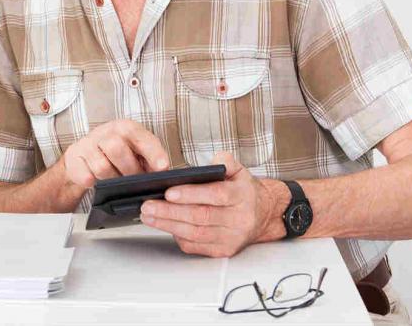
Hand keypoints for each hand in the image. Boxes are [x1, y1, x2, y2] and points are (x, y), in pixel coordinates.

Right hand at [61, 119, 169, 188]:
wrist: (84, 159)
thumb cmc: (116, 156)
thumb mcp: (135, 152)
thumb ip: (150, 160)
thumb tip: (163, 173)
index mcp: (124, 128)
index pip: (139, 135)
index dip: (152, 151)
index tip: (162, 167)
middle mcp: (105, 132)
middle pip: (117, 148)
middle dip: (130, 170)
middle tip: (135, 181)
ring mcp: (87, 144)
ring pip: (102, 166)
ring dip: (112, 179)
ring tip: (116, 182)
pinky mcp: (74, 157)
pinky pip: (85, 176)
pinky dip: (93, 183)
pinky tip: (97, 183)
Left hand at [139, 152, 281, 257]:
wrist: (263, 215)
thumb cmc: (243, 191)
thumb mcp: (239, 170)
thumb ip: (226, 161)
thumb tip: (214, 161)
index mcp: (242, 196)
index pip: (215, 195)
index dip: (191, 194)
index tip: (168, 192)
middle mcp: (239, 219)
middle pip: (201, 217)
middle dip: (170, 212)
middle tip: (148, 206)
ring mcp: (231, 238)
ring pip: (196, 234)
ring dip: (168, 225)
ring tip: (148, 216)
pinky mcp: (224, 251)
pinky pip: (196, 246)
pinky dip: (177, 236)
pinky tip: (163, 227)